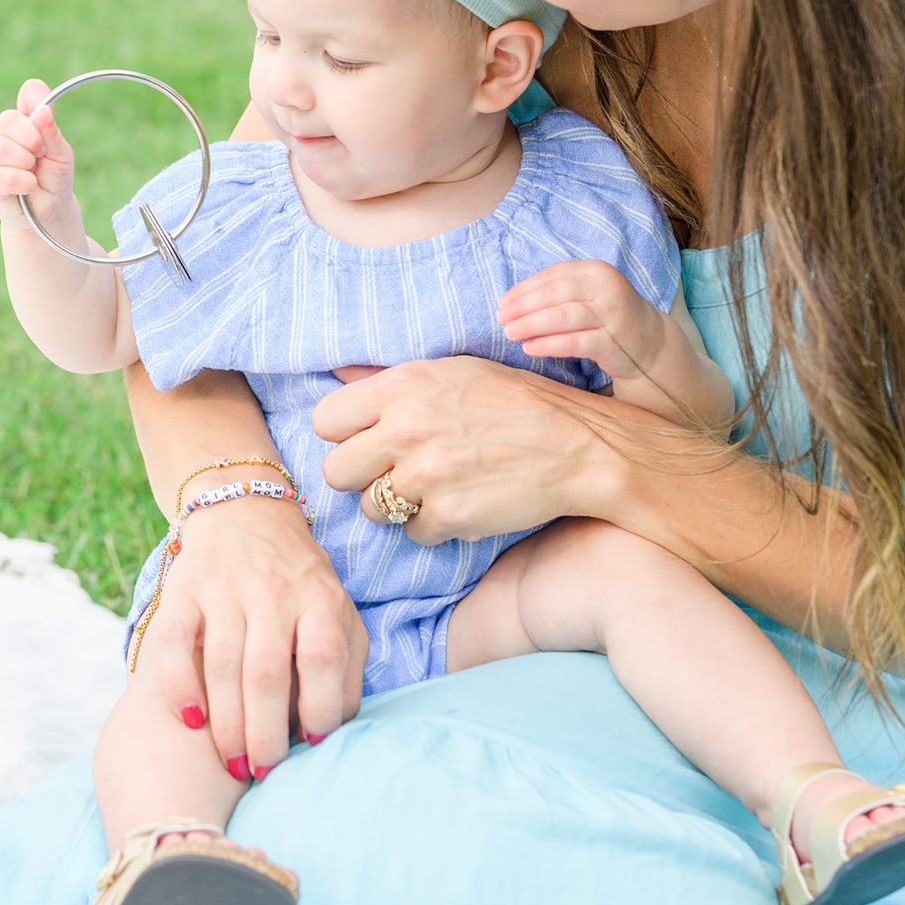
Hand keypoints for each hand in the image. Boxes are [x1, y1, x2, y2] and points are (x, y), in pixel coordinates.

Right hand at [0, 78, 75, 231]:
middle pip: (7, 119)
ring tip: (32, 174)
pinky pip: (0, 174)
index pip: (29, 92)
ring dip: (25, 163)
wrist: (50, 213)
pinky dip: (21, 181)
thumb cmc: (55, 179)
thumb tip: (43, 111)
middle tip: (40, 156)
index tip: (46, 124)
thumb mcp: (62, 154)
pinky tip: (27, 186)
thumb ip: (51, 132)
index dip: (38, 106)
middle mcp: (5, 133)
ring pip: (0, 147)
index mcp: (26, 120)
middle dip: (31, 140)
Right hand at [132, 495, 367, 780]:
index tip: (311, 746)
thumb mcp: (335, 609)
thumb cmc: (298, 580)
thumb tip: (330, 728)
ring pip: (223, 667)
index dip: (318, 711)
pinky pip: (176, 645)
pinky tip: (191, 720)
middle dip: (266, 734)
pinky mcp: (183, 590)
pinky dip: (181, 687)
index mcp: (318, 597)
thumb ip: (344, 662)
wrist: (245, 511)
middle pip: (268, 674)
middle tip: (263, 771)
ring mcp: (224, 589)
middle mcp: (272, 591)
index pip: (322, 661)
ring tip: (234, 762)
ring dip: (227, 725)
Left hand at [314, 356, 620, 543]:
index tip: (366, 440)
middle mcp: (407, 428)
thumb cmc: (514, 403)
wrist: (579, 446)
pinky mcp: (448, 516)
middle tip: (393, 472)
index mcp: (404, 385)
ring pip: (370, 508)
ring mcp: (426, 475)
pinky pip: (412, 533)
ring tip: (432, 487)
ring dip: (395, 505)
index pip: (325, 419)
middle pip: (336, 470)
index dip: (344, 435)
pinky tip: (460, 503)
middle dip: (361, 476)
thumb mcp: (451, 371)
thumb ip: (389, 379)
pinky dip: (433, 526)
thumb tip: (337, 375)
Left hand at [497, 259, 673, 381]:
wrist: (648, 343)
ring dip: (531, 324)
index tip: (503, 303)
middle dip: (524, 307)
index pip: (553, 276)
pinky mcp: (613, 343)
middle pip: (556, 294)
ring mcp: (612, 316)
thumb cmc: (607, 315)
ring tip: (510, 333)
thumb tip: (512, 301)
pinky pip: (574, 342)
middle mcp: (608, 290)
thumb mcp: (588, 293)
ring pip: (563, 317)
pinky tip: (529, 348)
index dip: (524, 289)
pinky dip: (548, 344)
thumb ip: (559, 291)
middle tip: (502, 319)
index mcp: (597, 271)